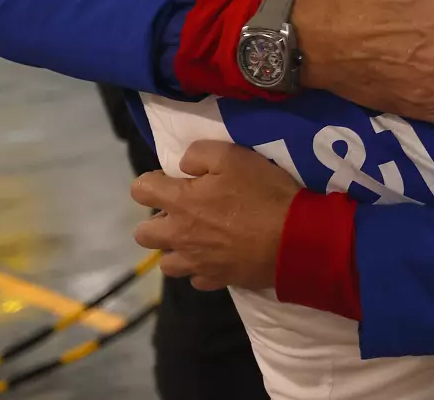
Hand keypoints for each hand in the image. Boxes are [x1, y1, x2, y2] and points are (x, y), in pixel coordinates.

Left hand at [132, 141, 298, 291]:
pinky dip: (201, 267)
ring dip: (176, 249)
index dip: (153, 181)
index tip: (175, 180)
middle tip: (184, 211)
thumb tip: (182, 166)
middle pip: (143, 234)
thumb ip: (199, 154)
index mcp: (180, 202)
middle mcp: (179, 236)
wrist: (293, 238)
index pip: (140, 190)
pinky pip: (195, 278)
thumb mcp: (234, 156)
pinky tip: (218, 256)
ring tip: (198, 238)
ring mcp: (196, 262)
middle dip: (157, 220)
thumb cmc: (263, 193)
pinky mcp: (216, 280)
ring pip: (166, 262)